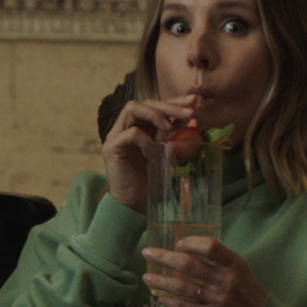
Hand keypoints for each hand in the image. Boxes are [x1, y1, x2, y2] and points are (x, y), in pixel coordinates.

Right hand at [102, 93, 202, 212]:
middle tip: (189, 113)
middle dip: (169, 106)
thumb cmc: (153, 181)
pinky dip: (145, 138)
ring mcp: (117, 135)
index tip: (195, 102)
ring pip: (132, 108)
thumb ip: (177, 136)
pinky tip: (154, 150)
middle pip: (146, 102)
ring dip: (155, 114)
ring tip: (169, 127)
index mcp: (142, 127)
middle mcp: (127, 127)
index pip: (157, 105)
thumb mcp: (171, 153)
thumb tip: (194, 119)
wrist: (135, 205)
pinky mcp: (111, 147)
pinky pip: (130, 133)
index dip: (175, 101)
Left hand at [142, 235, 267, 306]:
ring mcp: (217, 300)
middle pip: (188, 265)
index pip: (210, 247)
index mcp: (235, 265)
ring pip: (181, 287)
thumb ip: (219, 261)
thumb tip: (187, 250)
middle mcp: (225, 281)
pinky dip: (170, 302)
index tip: (178, 243)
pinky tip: (160, 297)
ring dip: (160, 281)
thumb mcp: (240, 270)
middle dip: (163, 257)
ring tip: (147, 278)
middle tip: (147, 253)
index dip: (190, 242)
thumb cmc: (248, 291)